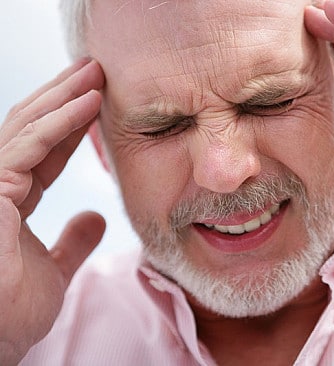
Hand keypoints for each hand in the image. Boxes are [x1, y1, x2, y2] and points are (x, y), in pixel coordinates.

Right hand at [0, 59, 105, 363]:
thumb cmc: (11, 315)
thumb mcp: (53, 271)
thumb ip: (72, 242)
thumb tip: (94, 218)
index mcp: (10, 202)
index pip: (42, 152)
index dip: (70, 126)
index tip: (98, 103)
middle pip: (30, 129)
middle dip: (63, 97)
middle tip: (96, 69)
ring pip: (25, 128)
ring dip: (64, 97)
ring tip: (96, 72)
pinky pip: (26, 147)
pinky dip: (59, 123)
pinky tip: (88, 103)